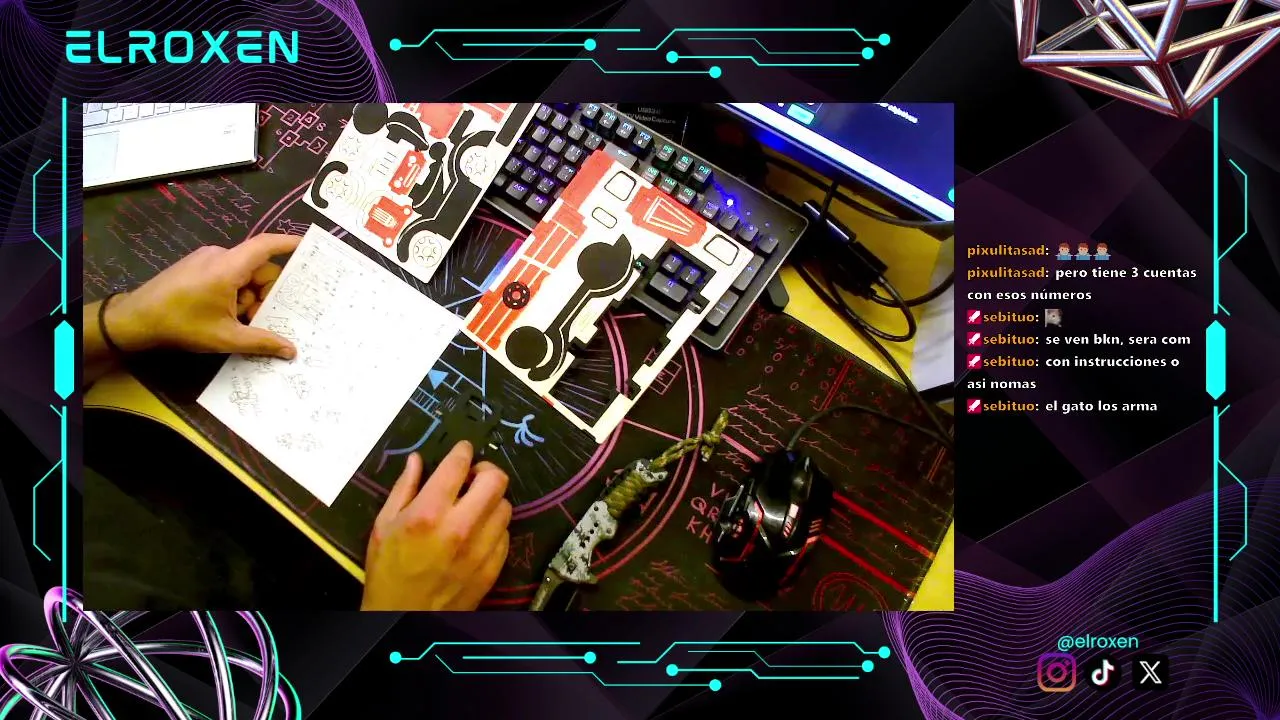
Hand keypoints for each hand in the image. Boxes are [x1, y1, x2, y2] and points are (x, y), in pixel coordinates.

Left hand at [105, 233, 300, 356]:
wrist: (134, 320)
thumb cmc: (181, 325)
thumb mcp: (225, 337)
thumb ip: (262, 342)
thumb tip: (291, 351)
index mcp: (229, 266)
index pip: (267, 246)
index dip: (291, 245)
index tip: (310, 248)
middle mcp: (219, 256)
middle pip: (257, 269)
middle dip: (265, 293)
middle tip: (264, 318)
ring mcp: (205, 260)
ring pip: (242, 276)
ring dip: (248, 298)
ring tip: (240, 323)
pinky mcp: (196, 268)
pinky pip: (227, 276)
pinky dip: (234, 294)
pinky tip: (226, 317)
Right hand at [362, 442, 511, 610]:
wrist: (402, 618)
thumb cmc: (387, 571)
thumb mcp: (382, 526)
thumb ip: (403, 489)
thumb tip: (416, 460)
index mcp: (429, 512)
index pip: (459, 465)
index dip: (463, 451)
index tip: (463, 450)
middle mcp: (460, 527)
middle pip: (495, 480)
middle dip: (485, 471)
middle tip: (472, 476)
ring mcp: (480, 549)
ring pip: (505, 506)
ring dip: (491, 500)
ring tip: (474, 505)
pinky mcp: (492, 568)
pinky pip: (505, 534)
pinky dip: (494, 526)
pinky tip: (478, 530)